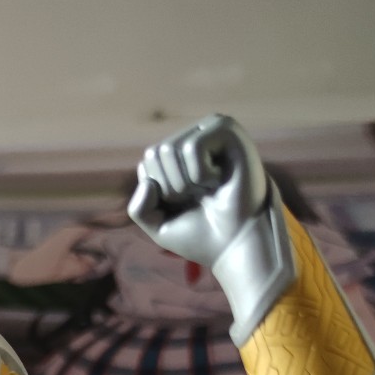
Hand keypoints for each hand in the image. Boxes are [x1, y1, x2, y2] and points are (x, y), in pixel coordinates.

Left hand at [128, 114, 268, 268]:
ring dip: (186, 183)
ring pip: (170, 149)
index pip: (147, 162)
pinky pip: (193, 146)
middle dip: (171, 188)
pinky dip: (200, 173)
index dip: (160, 193)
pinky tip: (219, 180)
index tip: (185, 205)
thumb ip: (138, 208)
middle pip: (155, 153)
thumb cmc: (202, 235)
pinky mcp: (228, 130)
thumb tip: (148, 182)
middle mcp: (194, 138)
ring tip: (210, 189)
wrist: (236, 245)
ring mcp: (210, 131)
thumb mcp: (159, 225)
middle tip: (199, 197)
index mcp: (179, 155)